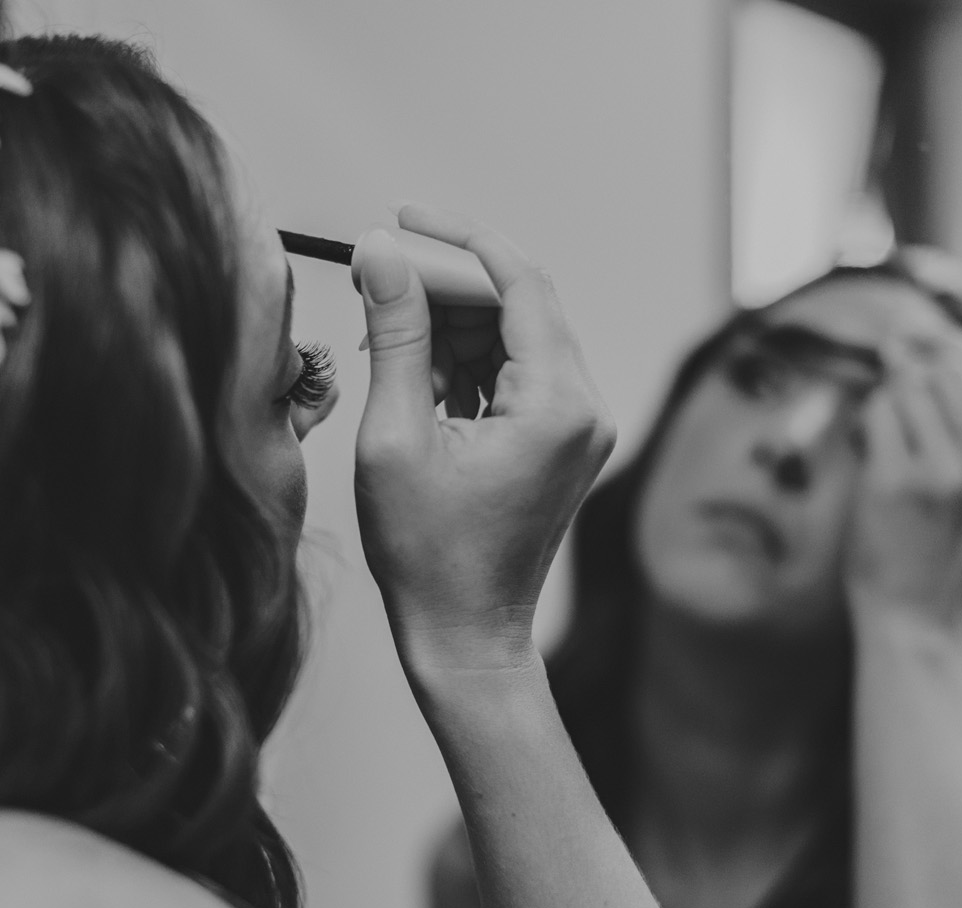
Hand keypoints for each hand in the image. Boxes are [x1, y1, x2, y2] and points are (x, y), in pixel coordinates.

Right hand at [353, 204, 615, 674]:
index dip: (458, 239)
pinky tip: (416, 382)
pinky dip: (465, 364)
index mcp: (557, 404)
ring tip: (386, 346)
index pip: (518, 282)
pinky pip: (515, 374)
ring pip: (513, 337)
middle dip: (445, 287)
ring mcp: (578, 427)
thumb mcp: (395, 437)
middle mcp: (585, 408)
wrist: (464, 637)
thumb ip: (393, 334)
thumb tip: (379, 252)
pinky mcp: (560, 443)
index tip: (402, 216)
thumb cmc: (427, 555)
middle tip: (376, 281)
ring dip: (450, 327)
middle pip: (517, 305)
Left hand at [844, 326, 961, 632]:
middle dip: (913, 354)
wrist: (915, 615)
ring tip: (883, 430)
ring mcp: (945, 472)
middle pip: (948, 372)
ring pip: (909, 388)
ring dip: (886, 394)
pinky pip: (877, 414)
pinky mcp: (897, 482)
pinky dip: (866, 419)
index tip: (917, 334)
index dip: (949, 346)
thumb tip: (953, 352)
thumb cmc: (938, 548)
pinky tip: (866, 445)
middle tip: (889, 345)